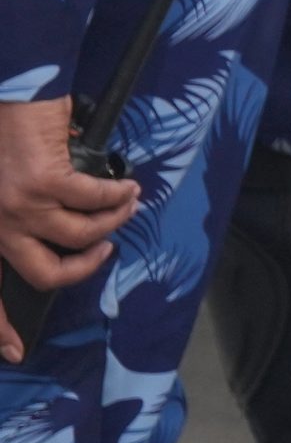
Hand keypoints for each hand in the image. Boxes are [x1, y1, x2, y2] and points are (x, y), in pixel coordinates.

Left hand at [0, 99, 132, 343]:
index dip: (1, 330)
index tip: (15, 353)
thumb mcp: (2, 180)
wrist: (11, 89)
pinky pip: (95, 199)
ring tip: (127, 205)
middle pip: (48, 272)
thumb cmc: (2, 132)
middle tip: (103, 249)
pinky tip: (125, 187)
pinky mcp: (46, 183)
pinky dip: (116, 195)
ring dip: (112, 221)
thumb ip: (22, 205)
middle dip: (85, 266)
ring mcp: (20, 207)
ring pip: (82, 234)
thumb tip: (57, 218)